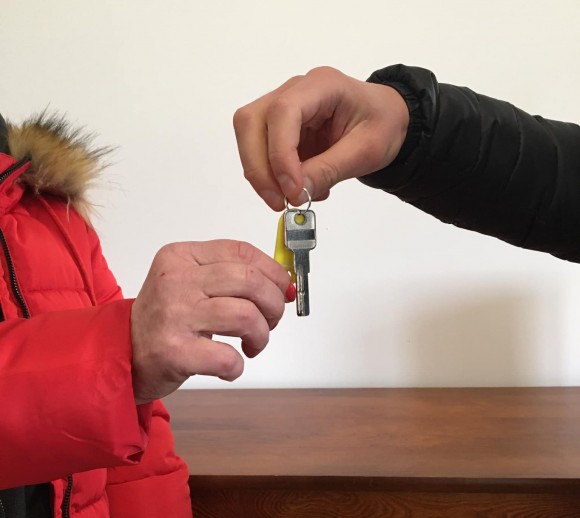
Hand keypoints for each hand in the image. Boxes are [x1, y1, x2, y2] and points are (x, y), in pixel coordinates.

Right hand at [130, 240, 291, 403]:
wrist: (122, 352)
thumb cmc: (166, 318)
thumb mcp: (191, 283)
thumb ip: (232, 278)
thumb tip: (284, 286)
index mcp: (181, 257)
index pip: (241, 251)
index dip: (273, 271)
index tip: (282, 288)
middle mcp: (175, 281)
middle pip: (249, 280)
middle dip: (273, 304)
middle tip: (270, 321)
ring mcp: (173, 315)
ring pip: (245, 316)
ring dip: (261, 335)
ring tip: (251, 344)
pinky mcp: (173, 351)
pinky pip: (227, 356)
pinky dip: (238, 366)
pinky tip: (228, 365)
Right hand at [233, 66, 408, 210]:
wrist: (386, 120)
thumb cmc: (382, 125)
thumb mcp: (366, 151)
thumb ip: (330, 170)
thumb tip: (296, 192)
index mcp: (322, 85)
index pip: (283, 112)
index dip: (280, 154)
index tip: (291, 189)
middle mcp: (294, 90)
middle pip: (251, 121)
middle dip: (259, 167)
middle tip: (278, 201)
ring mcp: (282, 106)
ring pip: (248, 135)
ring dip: (260, 173)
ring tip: (287, 199)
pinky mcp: (278, 127)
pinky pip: (259, 151)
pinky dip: (271, 176)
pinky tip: (296, 189)